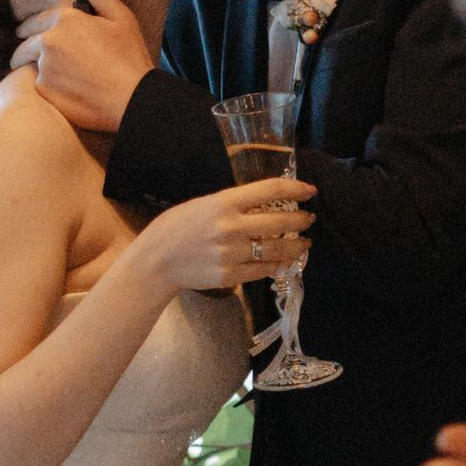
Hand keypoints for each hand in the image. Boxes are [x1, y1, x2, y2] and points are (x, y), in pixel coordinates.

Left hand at [14, 0, 154, 136]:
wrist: (132, 98)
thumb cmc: (129, 56)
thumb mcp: (119, 17)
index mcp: (64, 20)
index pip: (36, 21)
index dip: (31, 27)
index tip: (26, 33)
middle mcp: (48, 42)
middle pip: (26, 45)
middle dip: (28, 49)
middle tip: (34, 57)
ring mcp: (44, 68)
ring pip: (31, 66)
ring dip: (38, 68)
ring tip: (55, 76)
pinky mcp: (44, 92)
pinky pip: (38, 87)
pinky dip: (47, 88)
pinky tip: (64, 92)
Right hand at [143, 177, 313, 295]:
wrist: (155, 262)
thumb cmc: (175, 228)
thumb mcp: (202, 205)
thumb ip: (231, 205)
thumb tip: (262, 205)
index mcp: (223, 203)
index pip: (269, 191)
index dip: (294, 189)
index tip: (310, 191)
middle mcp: (231, 227)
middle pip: (279, 222)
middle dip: (300, 221)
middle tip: (309, 219)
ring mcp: (231, 254)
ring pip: (276, 250)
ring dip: (295, 246)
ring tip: (304, 243)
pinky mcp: (230, 275)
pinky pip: (262, 270)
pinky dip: (277, 266)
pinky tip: (284, 262)